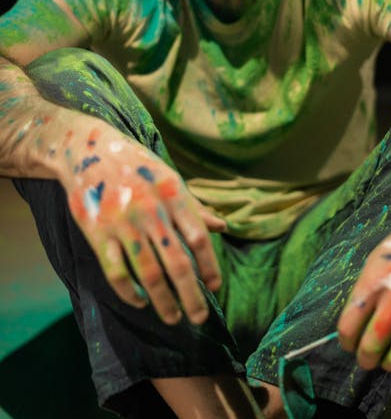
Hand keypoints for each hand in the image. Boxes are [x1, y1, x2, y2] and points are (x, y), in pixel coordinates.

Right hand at [63, 122, 225, 324]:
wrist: (89, 150)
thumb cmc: (137, 166)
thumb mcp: (170, 178)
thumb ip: (194, 207)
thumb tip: (223, 227)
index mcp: (173, 195)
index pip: (198, 239)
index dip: (210, 266)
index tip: (215, 287)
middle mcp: (151, 211)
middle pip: (177, 263)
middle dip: (191, 296)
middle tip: (199, 319)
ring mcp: (124, 224)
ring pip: (148, 274)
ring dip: (163, 301)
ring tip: (173, 318)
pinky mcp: (98, 234)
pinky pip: (116, 272)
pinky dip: (129, 293)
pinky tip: (140, 302)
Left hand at [337, 202, 390, 375]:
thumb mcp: (378, 256)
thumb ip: (367, 287)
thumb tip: (356, 316)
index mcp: (373, 280)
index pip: (348, 325)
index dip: (346, 340)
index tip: (349, 343)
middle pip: (371, 346)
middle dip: (365, 358)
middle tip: (366, 359)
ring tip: (389, 361)